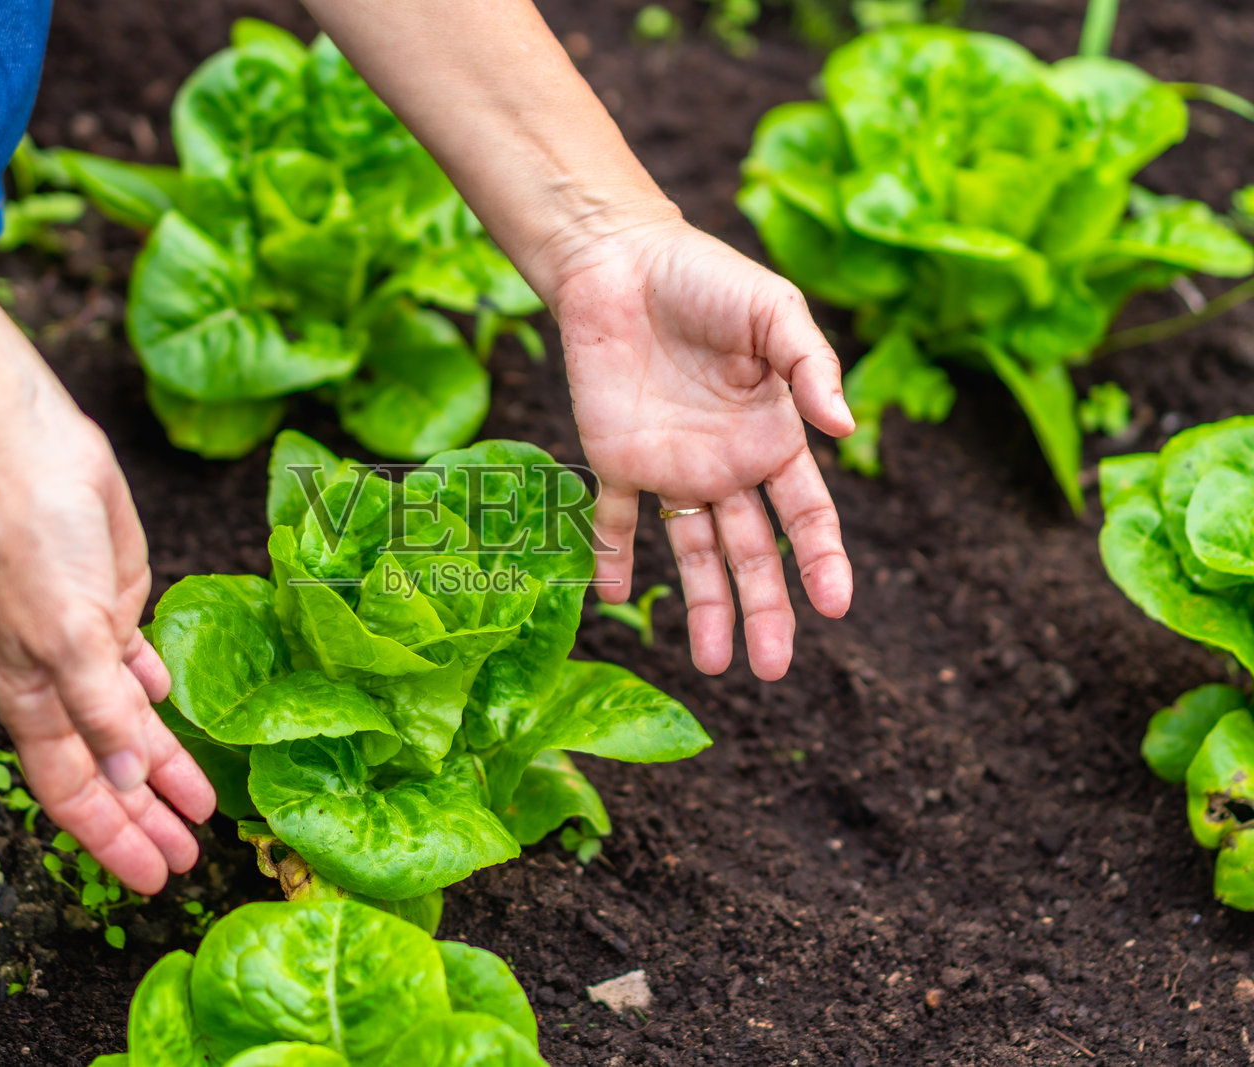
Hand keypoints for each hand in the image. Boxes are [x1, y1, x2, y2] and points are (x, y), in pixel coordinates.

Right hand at [0, 414, 215, 893]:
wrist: (40, 462)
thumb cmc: (40, 547)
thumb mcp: (73, 636)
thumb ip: (103, 711)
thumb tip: (129, 780)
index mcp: (35, 700)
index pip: (75, 791)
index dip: (113, 838)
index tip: (154, 876)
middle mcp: (61, 685)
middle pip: (108, 772)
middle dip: (146, 819)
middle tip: (191, 859)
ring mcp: (91, 650)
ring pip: (132, 730)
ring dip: (165, 770)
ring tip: (203, 810)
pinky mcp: (117, 613)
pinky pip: (139, 674)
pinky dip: (159, 703)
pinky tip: (178, 719)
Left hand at [551, 215, 854, 679]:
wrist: (620, 260)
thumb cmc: (706, 279)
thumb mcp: (773, 313)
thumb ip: (811, 367)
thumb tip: (845, 428)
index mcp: (772, 437)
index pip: (806, 517)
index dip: (823, 562)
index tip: (835, 608)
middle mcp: (725, 465)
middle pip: (751, 554)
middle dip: (765, 612)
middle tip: (775, 670)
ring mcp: (670, 467)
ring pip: (692, 551)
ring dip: (702, 606)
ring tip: (711, 665)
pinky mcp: (614, 459)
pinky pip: (614, 520)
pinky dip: (612, 559)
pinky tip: (618, 600)